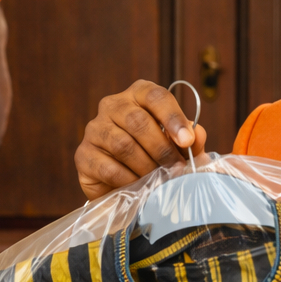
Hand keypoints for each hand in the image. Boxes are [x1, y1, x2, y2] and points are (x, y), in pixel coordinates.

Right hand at [75, 80, 207, 199]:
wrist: (125, 184)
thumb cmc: (156, 157)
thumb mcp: (178, 146)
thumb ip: (191, 139)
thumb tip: (197, 134)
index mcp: (138, 95)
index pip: (155, 96)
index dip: (173, 117)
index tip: (187, 141)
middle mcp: (112, 105)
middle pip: (137, 121)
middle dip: (162, 148)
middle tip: (176, 168)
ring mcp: (94, 129)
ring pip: (123, 145)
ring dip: (146, 166)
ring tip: (160, 179)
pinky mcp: (83, 154)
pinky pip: (107, 167)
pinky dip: (128, 179)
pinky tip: (139, 186)